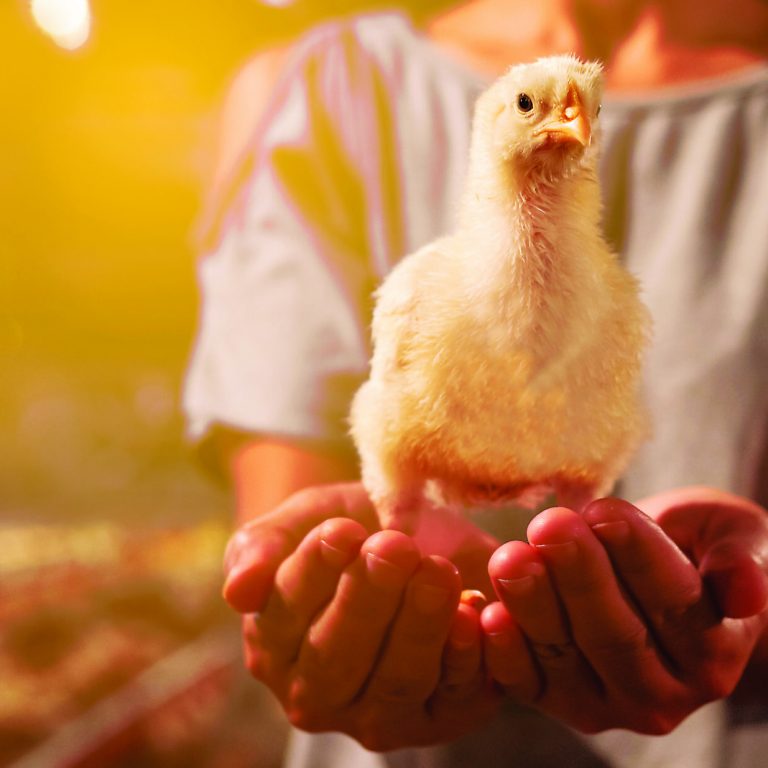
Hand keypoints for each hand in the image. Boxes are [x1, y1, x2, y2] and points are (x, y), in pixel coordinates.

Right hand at [223, 483, 499, 749]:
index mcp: (273, 644)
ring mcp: (377, 714)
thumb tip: (237, 592)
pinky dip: (464, 657)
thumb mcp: (301, 520)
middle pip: (337, 658)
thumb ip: (263, 548)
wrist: (408, 541)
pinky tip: (472, 611)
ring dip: (419, 625)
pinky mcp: (437, 717)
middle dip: (367, 600)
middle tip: (394, 547)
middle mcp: (317, 693)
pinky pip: (452, 698)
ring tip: (437, 570)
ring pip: (396, 682)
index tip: (343, 530)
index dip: (314, 572)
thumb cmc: (347, 530)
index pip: (286, 613)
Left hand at [482, 489, 767, 734]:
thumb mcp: (730, 538)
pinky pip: (528, 682)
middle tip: (549, 526)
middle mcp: (664, 693)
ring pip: (567, 656)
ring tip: (512, 556)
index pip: (673, 602)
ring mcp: (606, 703)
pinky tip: (486, 613)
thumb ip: (738, 561)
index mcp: (712, 652)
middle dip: (579, 576)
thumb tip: (747, 592)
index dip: (637, 555)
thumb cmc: (695, 547)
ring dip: (534, 605)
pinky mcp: (556, 700)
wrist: (653, 574)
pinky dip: (506, 651)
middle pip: (616, 635)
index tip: (603, 510)